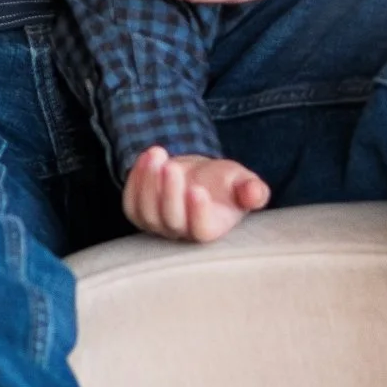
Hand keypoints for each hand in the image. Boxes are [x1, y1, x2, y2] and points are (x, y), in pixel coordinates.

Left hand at [124, 147, 272, 243]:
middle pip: (171, 220)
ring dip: (148, 182)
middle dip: (169, 192)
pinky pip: (131, 203)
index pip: (201, 230)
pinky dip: (135, 180)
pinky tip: (147, 158)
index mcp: (211, 228)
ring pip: (147, 213)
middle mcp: (182, 232)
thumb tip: (254, 193)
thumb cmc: (226, 184)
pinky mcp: (139, 213)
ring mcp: (158, 225)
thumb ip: (252, 190)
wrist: (200, 178)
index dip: (198, 213)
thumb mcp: (244, 182)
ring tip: (157, 154)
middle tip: (172, 166)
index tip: (197, 189)